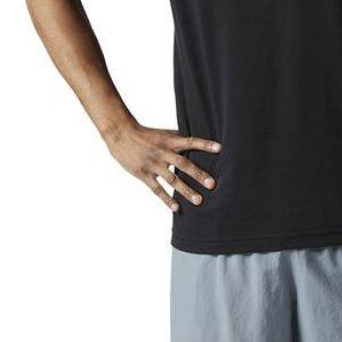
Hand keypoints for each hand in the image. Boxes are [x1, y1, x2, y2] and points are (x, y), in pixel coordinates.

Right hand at [105, 121, 221, 211]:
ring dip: (186, 190)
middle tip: (212, 184)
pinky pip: (157, 189)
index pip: (190, 142)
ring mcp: (153, 164)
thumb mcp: (163, 133)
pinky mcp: (143, 174)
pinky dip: (167, 199)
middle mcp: (163, 152)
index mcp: (169, 140)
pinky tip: (176, 208)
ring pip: (172, 180)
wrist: (121, 135)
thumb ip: (178, 139)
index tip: (220, 148)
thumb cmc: (145, 134)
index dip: (204, 144)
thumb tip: (196, 143)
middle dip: (198, 175)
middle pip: (183, 164)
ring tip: (199, 201)